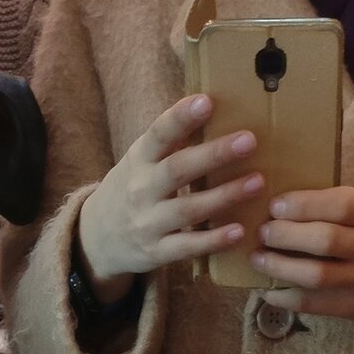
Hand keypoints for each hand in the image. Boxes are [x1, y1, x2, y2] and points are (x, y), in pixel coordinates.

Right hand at [76, 95, 263, 303]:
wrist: (97, 238)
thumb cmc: (132, 190)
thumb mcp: (140, 163)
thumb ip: (169, 143)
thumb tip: (212, 106)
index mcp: (138, 160)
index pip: (158, 134)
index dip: (180, 118)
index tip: (206, 101)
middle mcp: (140, 190)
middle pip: (177, 170)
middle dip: (214, 154)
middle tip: (249, 140)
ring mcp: (147, 223)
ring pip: (188, 209)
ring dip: (224, 196)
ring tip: (257, 182)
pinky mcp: (155, 252)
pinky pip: (187, 246)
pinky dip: (213, 240)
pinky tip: (239, 231)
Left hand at [251, 187, 353, 351]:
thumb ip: (334, 205)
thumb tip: (278, 204)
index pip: (339, 204)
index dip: (301, 204)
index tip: (275, 206)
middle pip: (324, 239)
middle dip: (284, 235)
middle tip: (262, 232)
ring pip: (316, 275)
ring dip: (279, 267)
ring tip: (258, 258)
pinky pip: (312, 304)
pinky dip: (283, 297)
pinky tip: (267, 289)